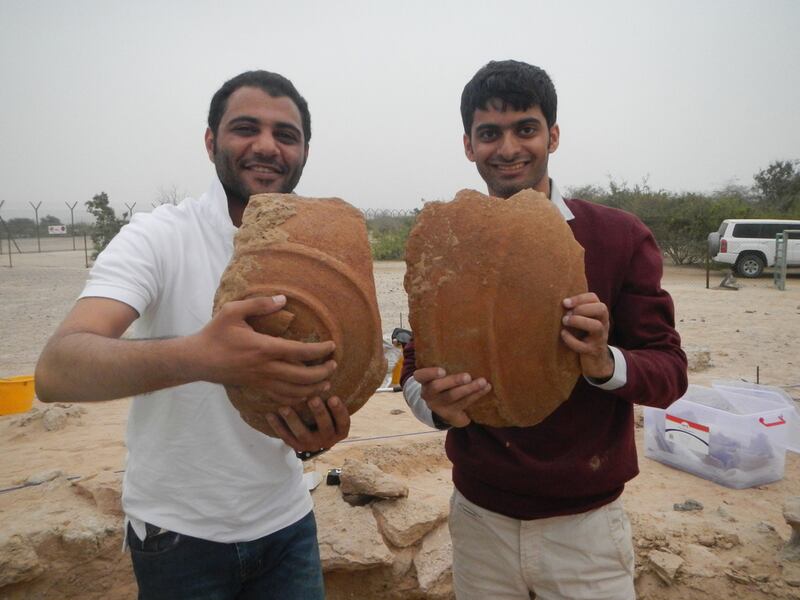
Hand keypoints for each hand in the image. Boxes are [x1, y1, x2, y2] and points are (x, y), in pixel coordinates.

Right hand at [189, 295, 335, 405]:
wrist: (197, 360)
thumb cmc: (215, 333)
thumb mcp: (233, 311)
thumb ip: (259, 304)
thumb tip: (283, 298)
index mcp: (264, 348)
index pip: (300, 352)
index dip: (320, 351)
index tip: (332, 346)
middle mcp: (266, 368)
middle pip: (303, 377)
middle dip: (323, 373)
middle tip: (334, 365)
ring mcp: (261, 381)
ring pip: (295, 392)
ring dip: (314, 388)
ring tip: (326, 381)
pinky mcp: (257, 389)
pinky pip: (282, 399)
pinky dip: (298, 398)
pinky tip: (306, 394)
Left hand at [265, 396, 349, 451]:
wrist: (315, 437)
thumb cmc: (326, 413)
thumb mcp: (333, 410)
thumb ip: (332, 395)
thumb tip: (332, 366)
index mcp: (340, 431)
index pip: (343, 422)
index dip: (339, 411)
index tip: (333, 397)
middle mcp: (327, 440)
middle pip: (325, 427)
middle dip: (319, 412)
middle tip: (313, 399)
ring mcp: (311, 445)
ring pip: (303, 434)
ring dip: (293, 420)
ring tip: (284, 408)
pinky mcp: (296, 447)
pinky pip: (286, 437)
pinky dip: (277, 426)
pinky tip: (270, 415)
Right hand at [413, 367, 490, 427]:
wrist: (446, 407)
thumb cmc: (445, 381)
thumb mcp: (440, 373)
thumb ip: (445, 361)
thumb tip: (459, 340)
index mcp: (424, 381)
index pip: (420, 375)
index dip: (429, 373)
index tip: (442, 370)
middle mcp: (428, 393)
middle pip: (437, 387)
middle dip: (453, 381)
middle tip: (468, 376)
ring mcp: (438, 405)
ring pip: (452, 397)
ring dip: (469, 389)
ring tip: (483, 382)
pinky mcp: (450, 413)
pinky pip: (464, 404)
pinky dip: (476, 395)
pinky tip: (486, 388)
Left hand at [561, 293, 613, 379]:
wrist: (596, 361)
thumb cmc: (585, 336)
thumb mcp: (584, 321)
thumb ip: (575, 310)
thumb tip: (558, 301)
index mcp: (599, 314)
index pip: (594, 298)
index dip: (580, 298)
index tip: (565, 303)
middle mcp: (603, 324)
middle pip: (601, 309)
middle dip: (582, 308)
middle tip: (566, 314)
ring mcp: (599, 338)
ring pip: (596, 326)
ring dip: (578, 321)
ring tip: (565, 321)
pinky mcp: (592, 352)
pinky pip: (584, 346)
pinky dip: (571, 339)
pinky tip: (563, 334)